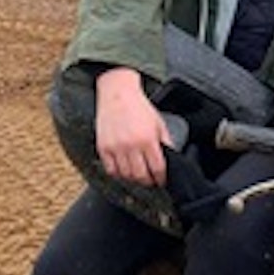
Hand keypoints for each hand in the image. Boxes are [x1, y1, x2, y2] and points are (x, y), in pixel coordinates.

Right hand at [94, 67, 172, 185]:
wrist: (117, 93)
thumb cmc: (138, 106)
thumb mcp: (158, 122)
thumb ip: (165, 141)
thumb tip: (170, 158)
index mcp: (147, 138)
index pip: (157, 168)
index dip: (161, 178)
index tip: (161, 180)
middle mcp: (131, 145)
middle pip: (141, 176)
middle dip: (148, 181)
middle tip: (150, 180)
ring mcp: (116, 147)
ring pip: (126, 175)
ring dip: (133, 178)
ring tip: (137, 174)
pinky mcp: (103, 147)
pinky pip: (111, 170)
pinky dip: (118, 173)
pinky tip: (124, 169)